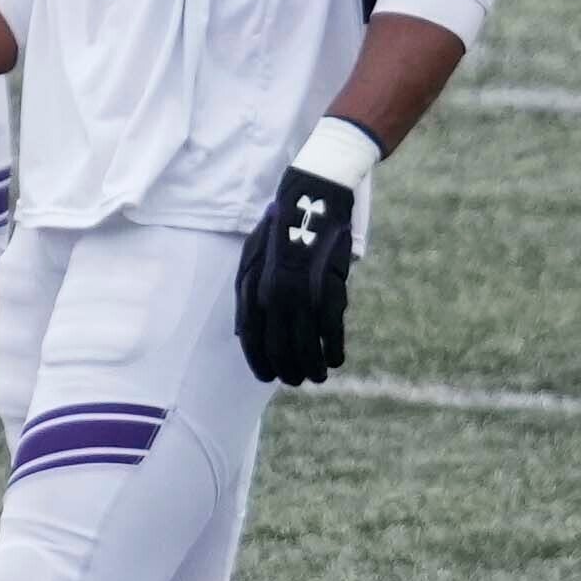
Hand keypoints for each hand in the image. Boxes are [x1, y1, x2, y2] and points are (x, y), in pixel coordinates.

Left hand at [235, 143, 367, 384]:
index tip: (270, 377)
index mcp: (251, 287)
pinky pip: (332, 327)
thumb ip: (247, 294)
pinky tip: (336, 359)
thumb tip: (244, 333)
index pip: (252, 338)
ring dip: (313, 364)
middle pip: (280, 345)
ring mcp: (302, 290)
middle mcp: (273, 293)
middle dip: (289, 369)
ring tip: (320, 375)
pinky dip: (334, 347)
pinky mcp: (330, 284)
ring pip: (306, 342)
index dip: (261, 362)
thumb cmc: (281, 229)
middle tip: (298, 380)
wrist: (313, 200)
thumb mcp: (253, 258)